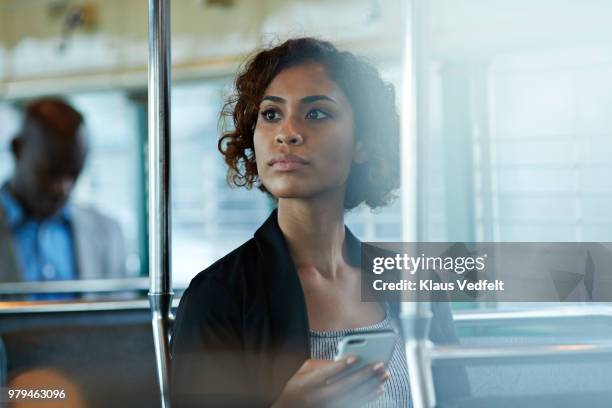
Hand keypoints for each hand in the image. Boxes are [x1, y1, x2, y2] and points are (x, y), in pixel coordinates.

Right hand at [272, 357, 388, 407]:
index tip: (356, 357)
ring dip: (370, 386)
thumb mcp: (302, 372)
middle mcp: (317, 398)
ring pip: (352, 398)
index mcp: (306, 384)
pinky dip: (367, 398)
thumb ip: (320, 365)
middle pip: (343, 386)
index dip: (340, 366)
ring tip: (383, 376)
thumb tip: (341, 361)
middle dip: (363, 375)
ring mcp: (326, 407)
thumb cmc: (298, 387)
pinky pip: (354, 406)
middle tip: (379, 364)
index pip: (325, 374)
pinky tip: (378, 390)